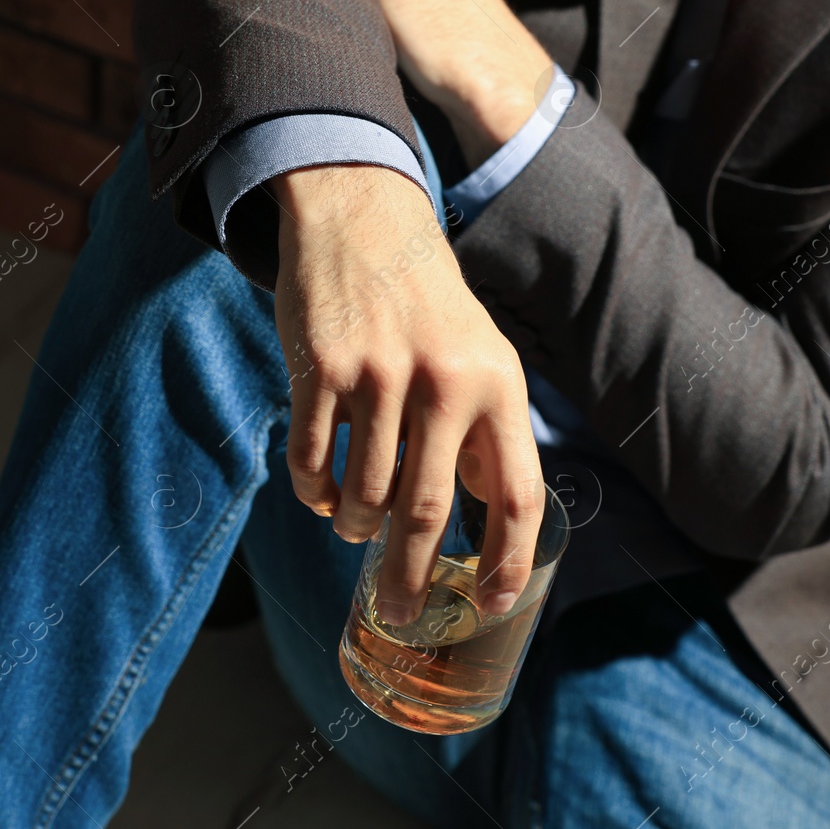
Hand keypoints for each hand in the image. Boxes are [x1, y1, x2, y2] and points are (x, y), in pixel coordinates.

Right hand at [271, 163, 544, 622]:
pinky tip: (321, 495)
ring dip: (356, 530)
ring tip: (355, 531)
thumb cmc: (428, 304)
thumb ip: (487, 432)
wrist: (363, 219)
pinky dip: (315, 493)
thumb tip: (486, 519)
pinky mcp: (321, 369)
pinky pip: (312, 462)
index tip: (493, 604)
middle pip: (429, 514)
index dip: (509, 561)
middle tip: (398, 609)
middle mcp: (443, 382)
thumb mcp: (482, 355)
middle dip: (411, 577)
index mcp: (498, 385)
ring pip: (364, 496)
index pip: (518, 495)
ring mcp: (378, 375)